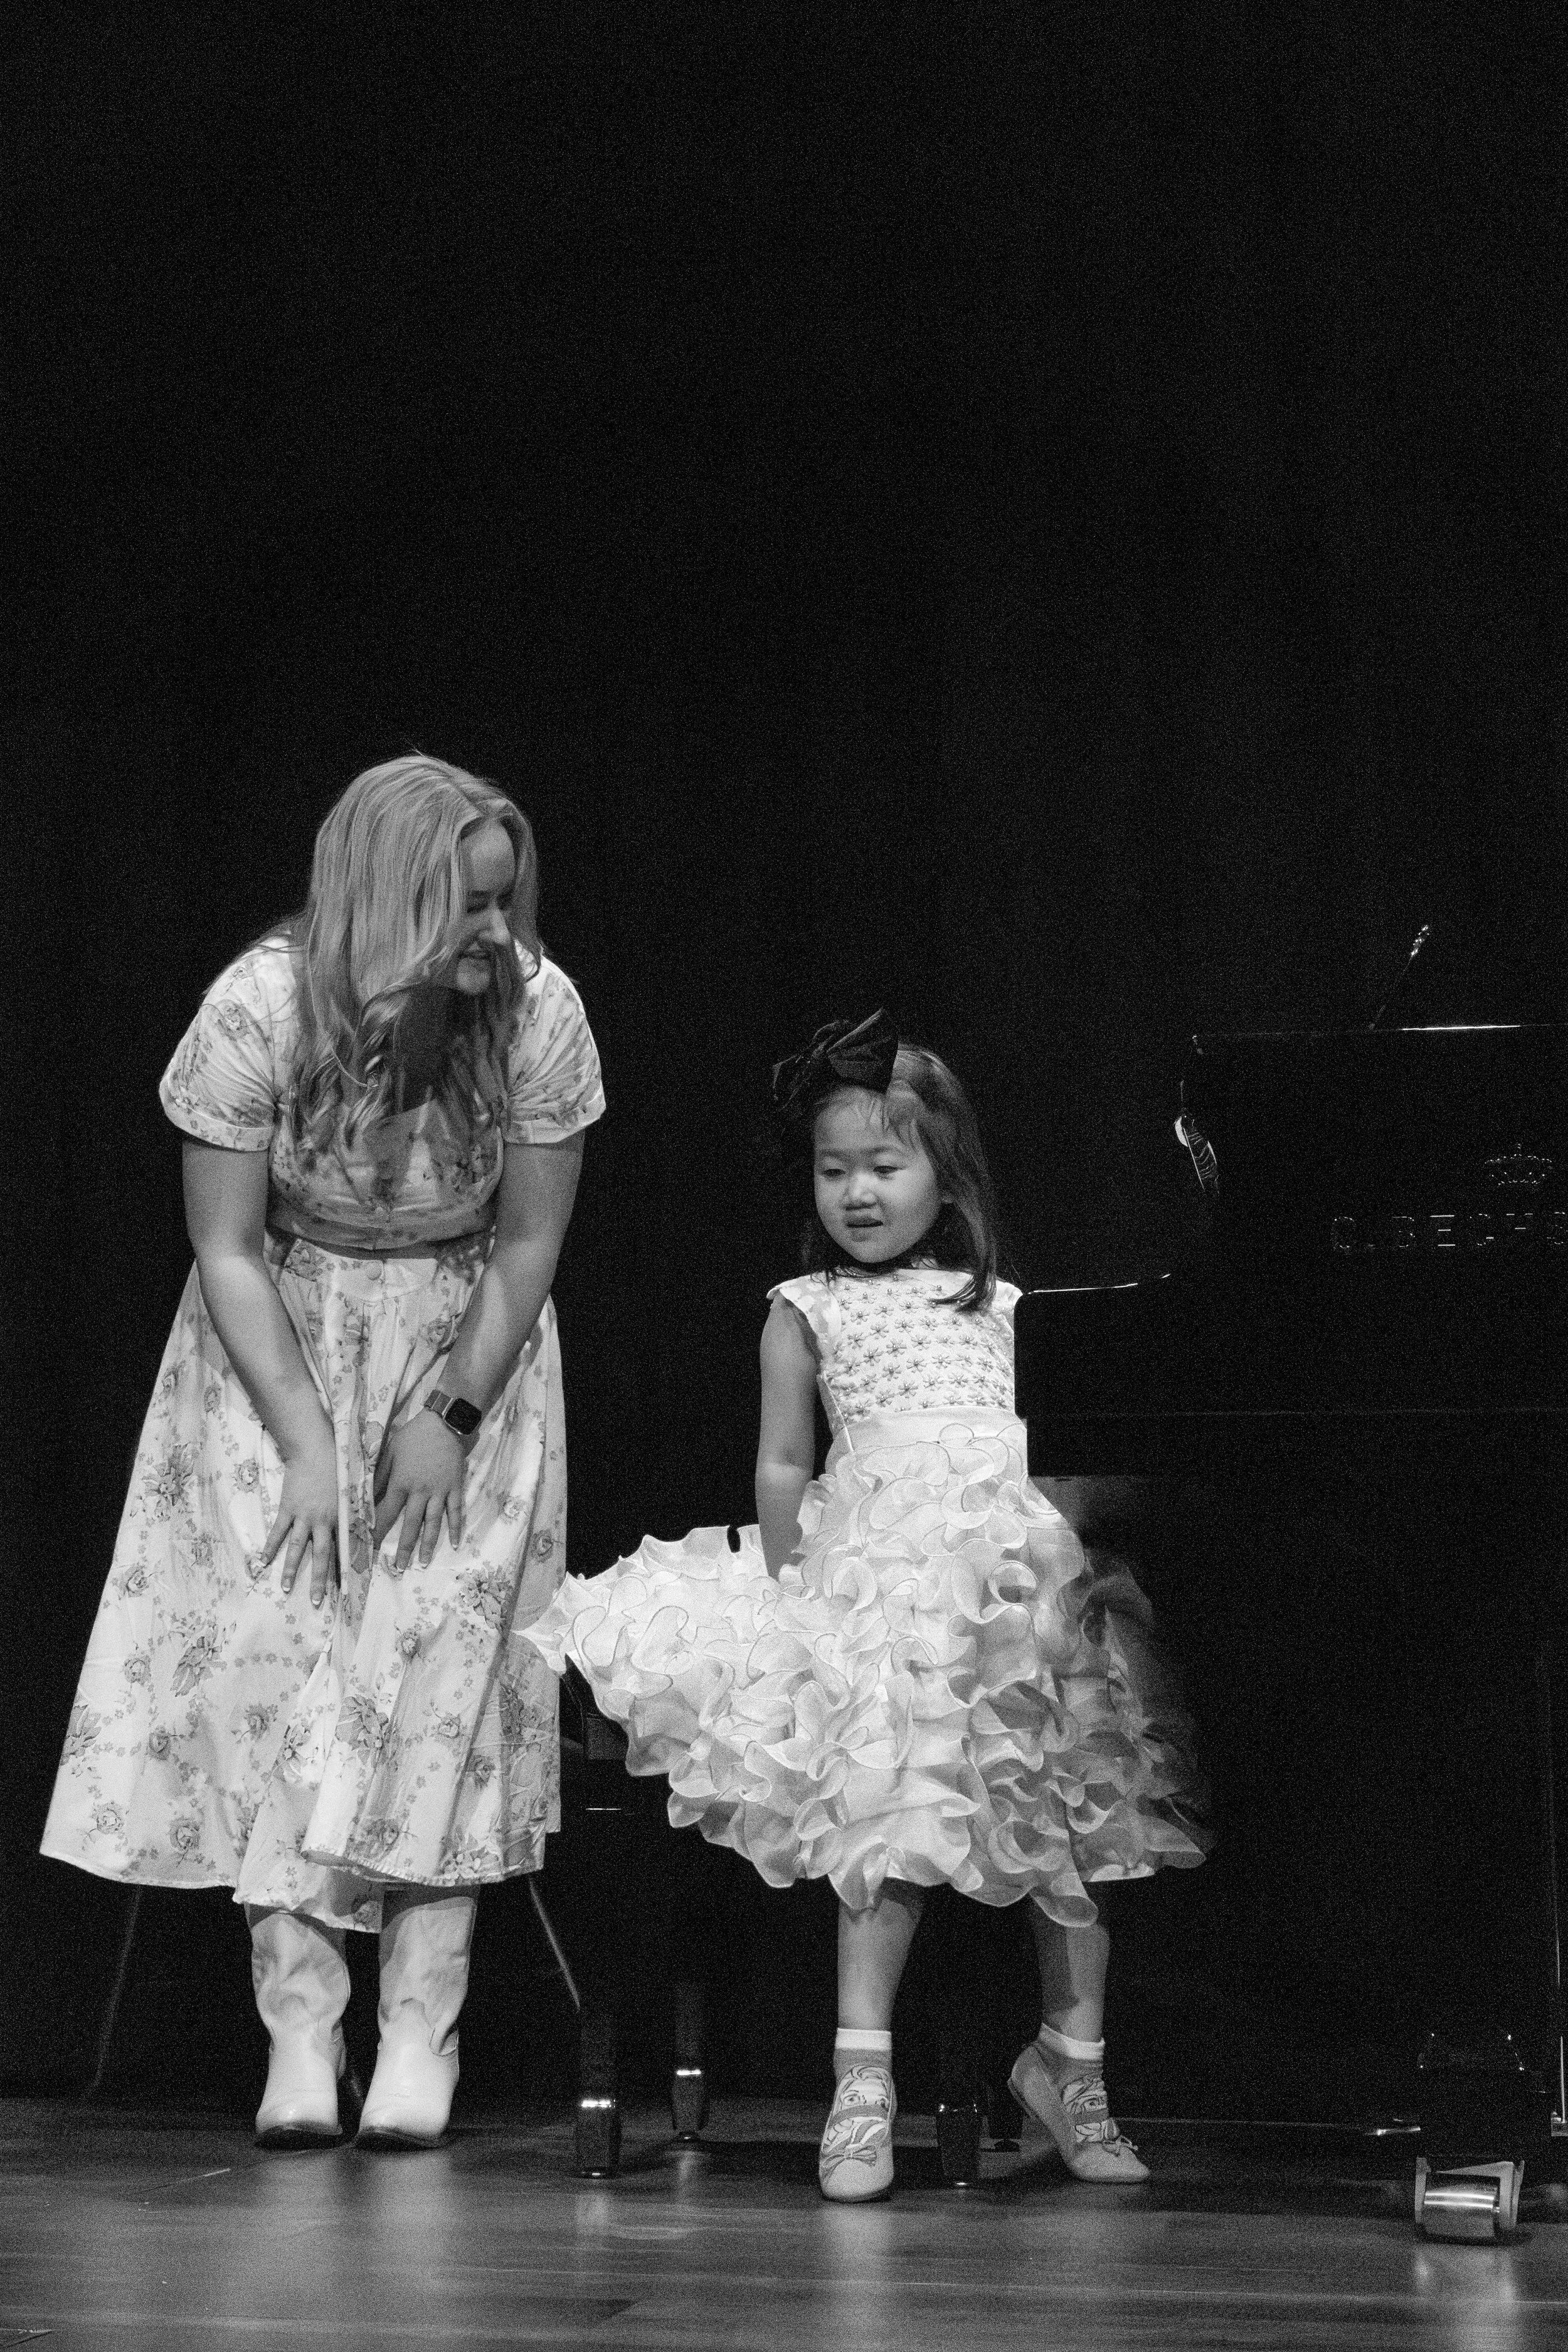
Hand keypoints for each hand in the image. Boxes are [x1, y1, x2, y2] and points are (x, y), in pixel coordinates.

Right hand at [260, 1425, 339, 1606]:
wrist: (315, 1449)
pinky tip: (263, 1561)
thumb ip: (357, 1508)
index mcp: (341, 1517)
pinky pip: (278, 1532)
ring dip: (291, 1570)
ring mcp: (303, 1516)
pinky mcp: (287, 1508)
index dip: (345, 1569)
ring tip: (286, 1589)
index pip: (344, 1549)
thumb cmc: (338, 1465)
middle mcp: (322, 1521)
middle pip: (321, 1556)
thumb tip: (369, 1522)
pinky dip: (270, 1546)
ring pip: (296, 1548)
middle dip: (319, 1581)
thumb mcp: (353, 1488)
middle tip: (317, 1602)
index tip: (346, 1589)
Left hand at [373, 1411, 467, 1574]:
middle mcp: (420, 1492)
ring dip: (428, 1544)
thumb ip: (379, 1477)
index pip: (387, 1513)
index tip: (370, 1547)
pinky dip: (456, 1528)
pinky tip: (455, 1544)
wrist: (443, 1424)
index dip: (378, 1531)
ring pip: (433, 1523)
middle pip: (410, 1525)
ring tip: (424, 1563)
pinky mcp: (455, 1488)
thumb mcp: (389, 1453)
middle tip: (400, 1567)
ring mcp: (439, 1492)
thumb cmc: (412, 1437)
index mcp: (401, 1483)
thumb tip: (367, 1497)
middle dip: (404, 1548)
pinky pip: (456, 1512)